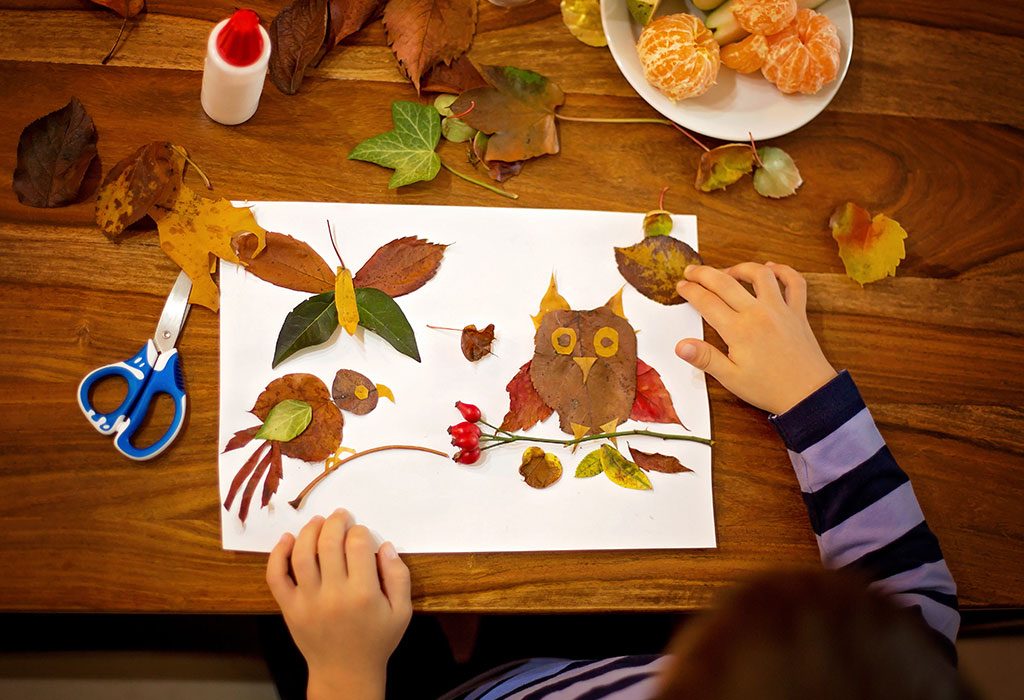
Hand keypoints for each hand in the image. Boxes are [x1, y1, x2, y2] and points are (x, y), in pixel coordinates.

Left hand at [266, 509, 411, 699]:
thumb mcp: (402, 611)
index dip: (359, 531)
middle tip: (340, 516)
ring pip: (302, 554)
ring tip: (318, 522)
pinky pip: (277, 576)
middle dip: (336, 522)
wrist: (346, 673)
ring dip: (309, 531)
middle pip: (329, 543)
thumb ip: (398, 576)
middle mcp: (333, 594)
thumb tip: (385, 546)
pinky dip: (278, 553)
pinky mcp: (290, 607)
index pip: (357, 545)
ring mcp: (307, 601)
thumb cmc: (376, 641)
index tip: (361, 533)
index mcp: (363, 594)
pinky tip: (288, 539)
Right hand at [675, 262, 836, 414]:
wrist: (808, 394)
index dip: (690, 291)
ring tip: (728, 271)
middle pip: (725, 282)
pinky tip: (770, 269)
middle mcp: (758, 313)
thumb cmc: (769, 388)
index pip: (707, 302)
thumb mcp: (731, 378)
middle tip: (692, 271)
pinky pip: (794, 283)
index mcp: (739, 330)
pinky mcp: (797, 312)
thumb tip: (681, 345)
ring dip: (740, 267)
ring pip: (760, 274)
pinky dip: (783, 271)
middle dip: (704, 273)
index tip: (681, 287)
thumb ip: (705, 358)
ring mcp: (780, 309)